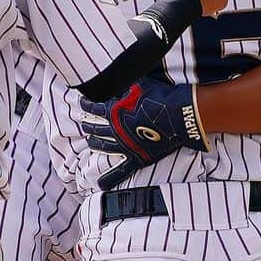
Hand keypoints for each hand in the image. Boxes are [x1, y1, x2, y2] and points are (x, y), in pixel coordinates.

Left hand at [80, 75, 208, 188]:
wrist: (179, 115)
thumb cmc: (161, 96)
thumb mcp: (139, 83)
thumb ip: (125, 82)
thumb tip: (117, 75)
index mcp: (114, 111)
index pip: (93, 108)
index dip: (86, 105)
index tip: (81, 103)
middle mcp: (116, 130)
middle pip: (96, 128)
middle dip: (88, 125)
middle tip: (83, 124)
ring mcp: (125, 146)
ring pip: (103, 146)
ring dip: (94, 143)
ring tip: (89, 142)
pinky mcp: (137, 158)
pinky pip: (121, 171)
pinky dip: (110, 178)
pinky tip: (100, 184)